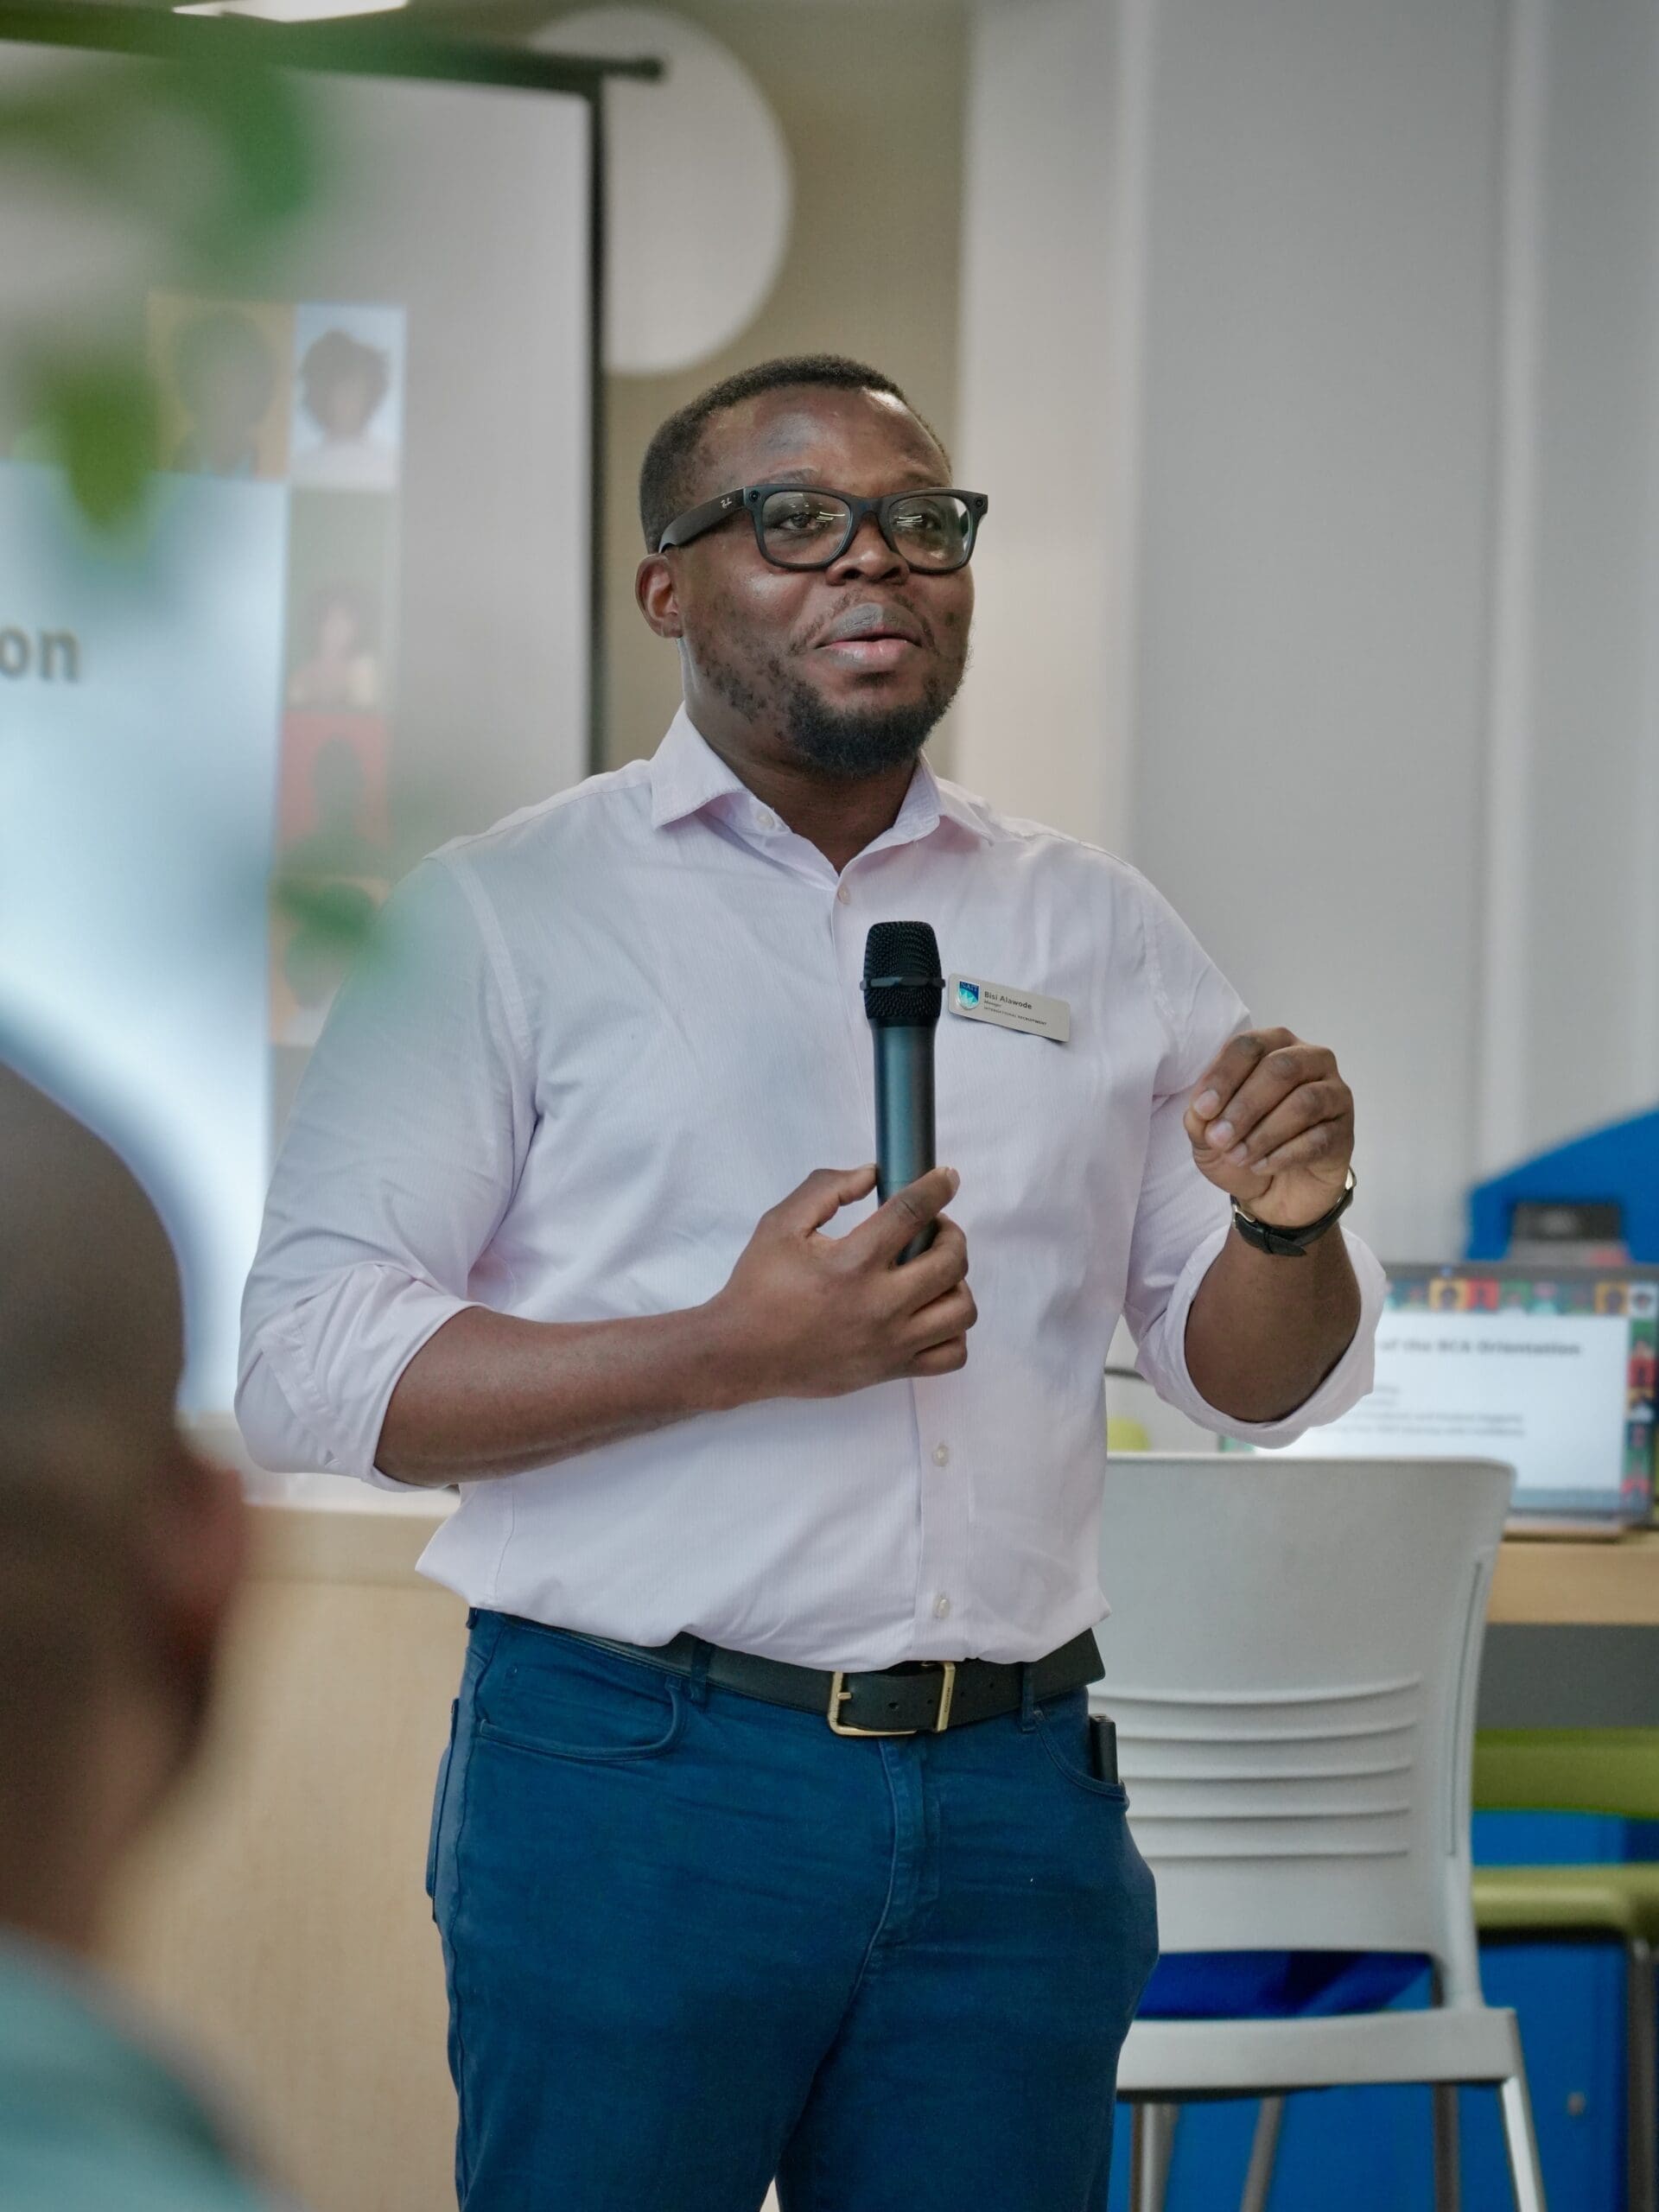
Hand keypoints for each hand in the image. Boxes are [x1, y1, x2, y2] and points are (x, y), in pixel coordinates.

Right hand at [708, 1163, 975, 1400]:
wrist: (741, 1353)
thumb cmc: (759, 1287)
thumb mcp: (781, 1224)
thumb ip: (826, 1188)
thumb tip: (872, 1174)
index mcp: (851, 1263)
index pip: (912, 1213)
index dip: (937, 1187)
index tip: (946, 1179)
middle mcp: (879, 1304)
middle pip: (951, 1261)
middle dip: (951, 1233)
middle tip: (932, 1228)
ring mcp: (890, 1342)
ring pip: (961, 1309)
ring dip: (957, 1282)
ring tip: (933, 1271)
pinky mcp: (891, 1369)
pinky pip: (952, 1355)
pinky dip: (953, 1331)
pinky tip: (930, 1312)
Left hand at [1183, 1028, 1353, 1230]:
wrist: (1273, 1193)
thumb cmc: (1241, 1147)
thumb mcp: (1207, 1133)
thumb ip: (1201, 1117)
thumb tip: (1203, 1110)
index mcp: (1273, 1047)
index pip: (1249, 1046)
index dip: (1224, 1075)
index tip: (1203, 1109)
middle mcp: (1310, 1060)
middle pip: (1281, 1068)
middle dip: (1245, 1105)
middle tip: (1219, 1138)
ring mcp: (1334, 1094)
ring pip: (1305, 1102)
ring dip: (1265, 1133)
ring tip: (1239, 1157)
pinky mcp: (1345, 1132)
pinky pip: (1320, 1137)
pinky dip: (1285, 1154)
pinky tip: (1262, 1166)